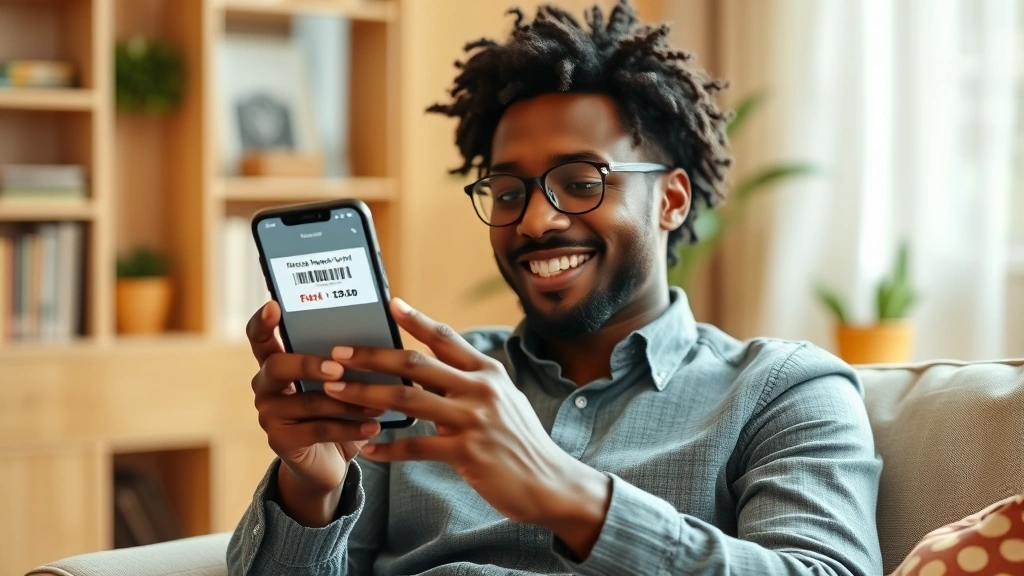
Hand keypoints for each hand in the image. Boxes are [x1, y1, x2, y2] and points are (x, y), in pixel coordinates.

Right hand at [247, 300, 383, 526]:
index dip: (263, 322)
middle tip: (338, 368)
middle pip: (277, 366)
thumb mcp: (338, 382)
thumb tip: (381, 326)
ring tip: (380, 403)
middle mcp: (265, 386)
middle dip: (309, 364)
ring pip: (307, 401)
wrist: (328, 460)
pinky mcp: (280, 442)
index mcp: (275, 362)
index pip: (259, 337)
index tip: (274, 306)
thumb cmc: (337, 409)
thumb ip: (344, 358)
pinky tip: (373, 426)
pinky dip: (350, 428)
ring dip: (347, 401)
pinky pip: (318, 430)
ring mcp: (269, 414)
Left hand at [322, 298, 611, 558]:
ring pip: (407, 400)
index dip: (415, 321)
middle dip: (370, 357)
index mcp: (488, 371)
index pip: (445, 338)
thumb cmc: (521, 441)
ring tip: (334, 391)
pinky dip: (387, 448)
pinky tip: (365, 449)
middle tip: (336, 353)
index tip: (389, 304)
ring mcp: (473, 420)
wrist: (551, 482)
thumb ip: (470, 382)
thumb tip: (432, 371)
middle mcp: (480, 389)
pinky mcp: (466, 452)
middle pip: (414, 364)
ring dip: (365, 394)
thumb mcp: (503, 400)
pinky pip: (415, 447)